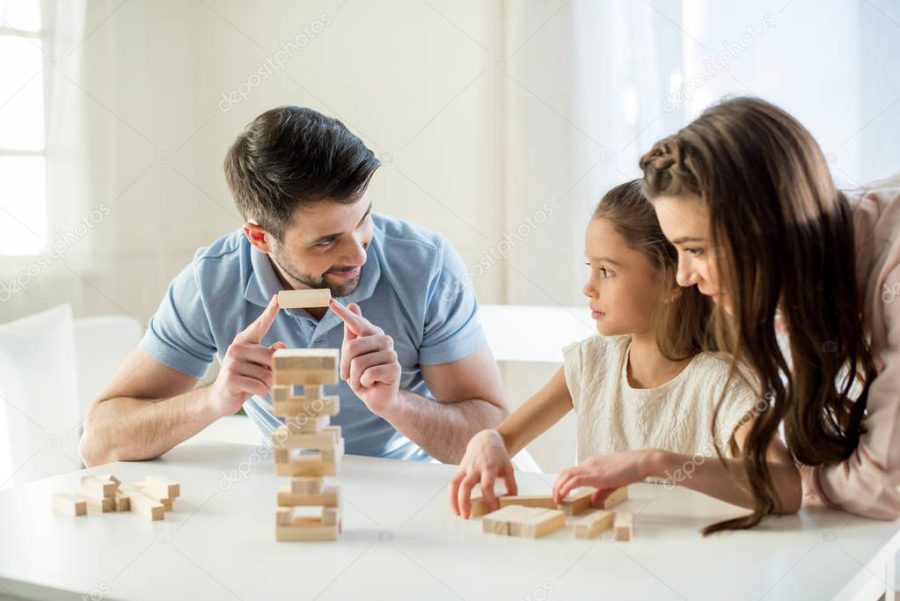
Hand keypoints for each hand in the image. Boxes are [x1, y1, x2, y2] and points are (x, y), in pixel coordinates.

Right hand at [209, 294, 285, 417]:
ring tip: (254, 386)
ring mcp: (232, 363)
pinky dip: (260, 393)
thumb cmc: (245, 379)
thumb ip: (270, 355)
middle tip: (264, 379)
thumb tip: (281, 346)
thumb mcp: (259, 366)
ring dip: (266, 385)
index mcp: (244, 341)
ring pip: (267, 375)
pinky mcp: (231, 378)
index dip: (270, 311)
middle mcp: (237, 348)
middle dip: (273, 373)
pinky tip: (248, 392)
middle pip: (271, 358)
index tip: (278, 297)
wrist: (220, 398)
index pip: (260, 325)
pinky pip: (259, 387)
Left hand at [328, 298, 399, 416]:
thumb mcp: (352, 356)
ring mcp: (391, 353)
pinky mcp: (395, 368)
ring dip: (355, 378)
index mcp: (373, 334)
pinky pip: (369, 373)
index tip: (329, 301)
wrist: (378, 398)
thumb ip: (351, 333)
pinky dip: (364, 383)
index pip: (356, 322)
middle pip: (351, 347)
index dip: (342, 313)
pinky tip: (371, 384)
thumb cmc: (363, 376)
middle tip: (349, 376)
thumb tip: (353, 304)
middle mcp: (384, 340)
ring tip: (362, 382)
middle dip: (345, 366)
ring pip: (359, 363)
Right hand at [450, 429, 517, 518]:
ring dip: (454, 500)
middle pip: (466, 485)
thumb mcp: (508, 468)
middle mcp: (475, 468)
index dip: (489, 499)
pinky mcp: (460, 469)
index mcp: (489, 467)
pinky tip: (455, 506)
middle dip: (465, 502)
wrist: (485, 440)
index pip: (487, 485)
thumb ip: (511, 484)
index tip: (492, 510)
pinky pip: (453, 483)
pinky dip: (451, 495)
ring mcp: (466, 468)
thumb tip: (512, 501)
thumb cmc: (497, 456)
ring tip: (458, 514)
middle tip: (467, 516)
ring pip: (455, 484)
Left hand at [552, 449, 654, 504]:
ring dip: (558, 487)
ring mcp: (591, 468)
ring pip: (567, 475)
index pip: (572, 472)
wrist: (639, 462)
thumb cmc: (630, 470)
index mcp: (592, 464)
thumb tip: (594, 502)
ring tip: (557, 499)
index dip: (563, 482)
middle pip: (565, 472)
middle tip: (555, 498)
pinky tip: (563, 495)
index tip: (560, 493)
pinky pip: (575, 480)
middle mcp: (588, 464)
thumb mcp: (612, 483)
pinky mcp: (595, 474)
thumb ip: (601, 492)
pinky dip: (566, 487)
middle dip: (557, 485)